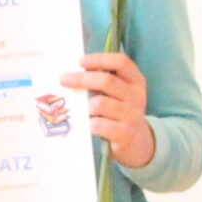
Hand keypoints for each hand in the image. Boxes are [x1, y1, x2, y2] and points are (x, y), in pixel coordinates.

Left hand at [63, 53, 154, 168]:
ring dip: (86, 107)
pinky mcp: (124, 133)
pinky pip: (98, 124)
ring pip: (99, 104)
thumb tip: (72, 72)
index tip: (81, 61)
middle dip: (82, 79)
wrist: (138, 143)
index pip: (121, 62)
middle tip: (63, 79)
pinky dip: (90, 124)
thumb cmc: (121, 112)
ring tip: (84, 111)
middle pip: (107, 81)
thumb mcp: (120, 94)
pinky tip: (90, 125)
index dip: (100, 59)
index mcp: (136, 81)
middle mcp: (136, 96)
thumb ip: (103, 81)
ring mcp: (132, 115)